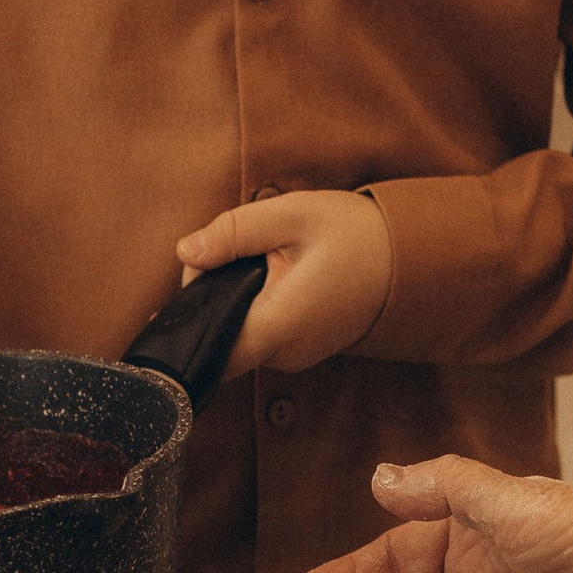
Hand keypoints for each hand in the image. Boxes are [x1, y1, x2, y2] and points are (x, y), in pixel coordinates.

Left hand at [175, 190, 393, 376]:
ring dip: (229, 299)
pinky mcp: (299, 351)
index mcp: (280, 323)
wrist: (413, 261)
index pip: (210, 352)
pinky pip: (256, 334)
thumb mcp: (293, 214)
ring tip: (258, 259)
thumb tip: (183, 252)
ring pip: (236, 335)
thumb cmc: (357, 235)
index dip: (181, 331)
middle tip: (222, 249)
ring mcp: (293, 357)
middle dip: (206, 296)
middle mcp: (284, 353)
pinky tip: (269, 276)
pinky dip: (249, 307)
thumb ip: (233, 233)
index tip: (159, 312)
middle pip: (217, 337)